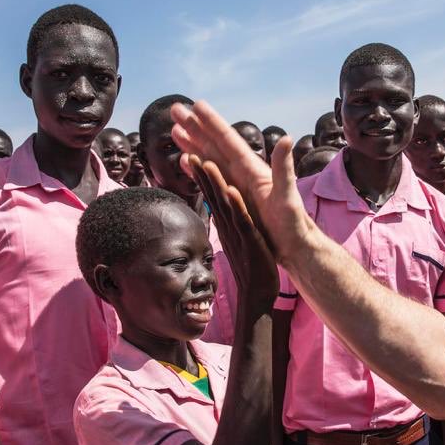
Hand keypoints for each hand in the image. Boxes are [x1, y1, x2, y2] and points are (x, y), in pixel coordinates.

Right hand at [171, 101, 314, 263]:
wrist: (294, 245)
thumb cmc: (293, 223)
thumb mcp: (287, 195)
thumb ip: (282, 168)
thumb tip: (286, 139)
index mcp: (252, 169)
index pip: (228, 140)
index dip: (212, 123)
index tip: (196, 105)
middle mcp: (244, 173)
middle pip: (214, 144)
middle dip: (195, 127)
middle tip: (175, 110)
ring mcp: (238, 184)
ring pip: (209, 158)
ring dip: (193, 144)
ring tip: (175, 130)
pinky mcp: (234, 198)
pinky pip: (210, 178)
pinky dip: (197, 167)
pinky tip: (187, 161)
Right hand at [190, 156, 279, 306]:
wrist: (256, 295)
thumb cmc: (248, 268)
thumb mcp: (235, 241)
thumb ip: (227, 223)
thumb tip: (222, 211)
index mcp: (225, 223)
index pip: (211, 194)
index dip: (201, 174)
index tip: (191, 153)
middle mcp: (227, 226)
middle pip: (212, 194)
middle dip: (201, 171)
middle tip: (188, 148)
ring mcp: (238, 233)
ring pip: (224, 204)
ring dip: (215, 183)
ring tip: (206, 162)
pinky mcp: (250, 241)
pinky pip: (242, 220)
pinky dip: (237, 206)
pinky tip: (232, 191)